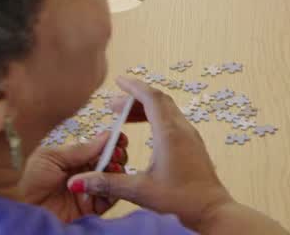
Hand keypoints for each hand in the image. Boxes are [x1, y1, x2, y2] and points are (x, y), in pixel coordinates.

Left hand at [19, 131, 128, 222]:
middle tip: (116, 153)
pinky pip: (112, 197)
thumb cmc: (31, 182)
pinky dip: (115, 188)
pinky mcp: (95, 208)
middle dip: (117, 154)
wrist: (25, 212)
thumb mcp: (50, 158)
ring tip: (112, 166)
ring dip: (117, 169)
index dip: (112, 141)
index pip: (101, 147)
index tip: (119, 138)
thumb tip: (106, 135)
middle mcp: (87, 172)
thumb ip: (79, 149)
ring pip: (115, 177)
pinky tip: (108, 182)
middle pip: (112, 160)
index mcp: (77, 158)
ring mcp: (92, 190)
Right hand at [67, 77, 234, 231]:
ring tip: (123, 118)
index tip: (119, 81)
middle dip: (136, 98)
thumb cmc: (180, 199)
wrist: (211, 209)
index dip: (134, 87)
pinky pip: (173, 121)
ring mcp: (190, 136)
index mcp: (169, 133)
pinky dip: (156, 119)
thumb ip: (108, 183)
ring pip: (167, 111)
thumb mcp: (140, 191)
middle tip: (114, 106)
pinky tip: (145, 132)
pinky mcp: (193, 145)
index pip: (151, 98)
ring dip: (146, 109)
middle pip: (159, 101)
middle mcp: (182, 129)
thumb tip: (78, 181)